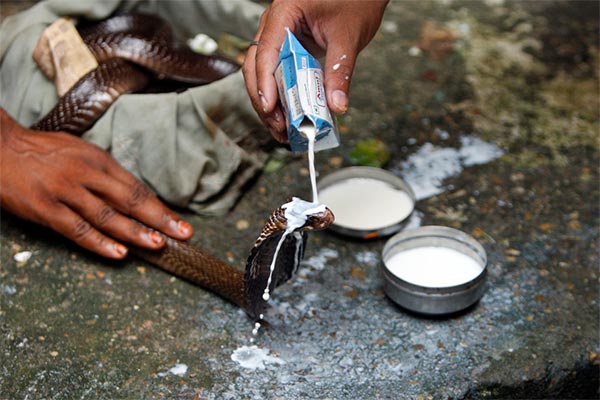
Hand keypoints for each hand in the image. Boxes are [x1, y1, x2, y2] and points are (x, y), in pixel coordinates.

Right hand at [0, 108, 192, 258]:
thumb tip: (133, 196)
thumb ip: (105, 173)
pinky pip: (77, 229)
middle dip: (159, 219)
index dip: (160, 208)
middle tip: (181, 235)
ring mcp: (66, 191)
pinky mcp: (45, 208)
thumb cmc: (43, 152)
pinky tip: (119, 252)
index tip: (180, 223)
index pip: (137, 188)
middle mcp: (86, 174)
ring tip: (156, 244)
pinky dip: (100, 242)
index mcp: (98, 160)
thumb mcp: (80, 152)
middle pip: (130, 200)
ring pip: (107, 216)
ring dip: (134, 232)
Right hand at [242, 0, 387, 141]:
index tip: (270, 107)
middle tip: (279, 126)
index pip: (266, 50)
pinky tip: (287, 117)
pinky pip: (275, 74)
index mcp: (284, 12)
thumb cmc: (355, 0)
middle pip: (255, 65)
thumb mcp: (348, 37)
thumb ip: (340, 72)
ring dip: (269, 103)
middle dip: (264, 99)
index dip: (265, 82)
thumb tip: (337, 106)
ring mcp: (276, 36)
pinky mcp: (285, 49)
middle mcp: (273, 23)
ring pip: (261, 73)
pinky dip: (279, 96)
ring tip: (282, 130)